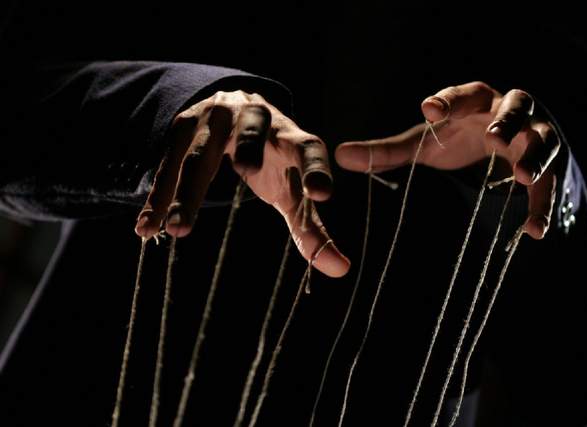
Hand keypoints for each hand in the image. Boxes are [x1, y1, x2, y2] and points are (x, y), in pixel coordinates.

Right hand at [134, 90, 349, 276]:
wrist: (231, 109)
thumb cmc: (271, 161)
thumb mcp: (291, 190)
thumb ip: (311, 228)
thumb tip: (341, 270)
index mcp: (291, 135)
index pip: (310, 148)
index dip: (316, 169)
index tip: (321, 196)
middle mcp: (255, 118)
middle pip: (252, 132)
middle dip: (250, 149)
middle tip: (248, 171)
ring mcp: (215, 118)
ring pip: (200, 154)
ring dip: (186, 191)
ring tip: (177, 230)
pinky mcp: (183, 125)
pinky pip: (168, 165)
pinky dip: (157, 197)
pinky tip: (146, 228)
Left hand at [335, 82, 559, 238]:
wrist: (504, 141)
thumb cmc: (459, 135)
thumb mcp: (425, 143)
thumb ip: (387, 151)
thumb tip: (340, 157)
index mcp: (474, 101)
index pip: (463, 95)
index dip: (448, 101)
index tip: (429, 112)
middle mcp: (508, 112)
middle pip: (513, 109)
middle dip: (505, 122)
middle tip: (492, 138)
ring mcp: (533, 135)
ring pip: (541, 140)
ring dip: (535, 157)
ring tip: (524, 177)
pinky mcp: (547, 164)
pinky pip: (551, 184)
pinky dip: (543, 205)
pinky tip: (534, 231)